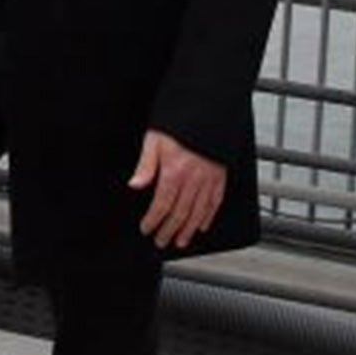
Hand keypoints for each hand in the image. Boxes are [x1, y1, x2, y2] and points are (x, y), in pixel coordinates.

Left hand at [129, 129, 226, 250]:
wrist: (206, 112)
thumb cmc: (177, 125)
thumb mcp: (154, 140)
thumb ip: (145, 165)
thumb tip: (135, 185)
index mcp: (175, 171)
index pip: (162, 203)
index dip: (153, 220)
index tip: (147, 229)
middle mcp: (193, 179)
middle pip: (180, 212)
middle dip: (169, 230)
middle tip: (161, 241)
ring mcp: (209, 179)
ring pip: (198, 212)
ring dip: (188, 229)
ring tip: (180, 241)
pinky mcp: (220, 177)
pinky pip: (215, 202)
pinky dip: (208, 217)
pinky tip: (202, 226)